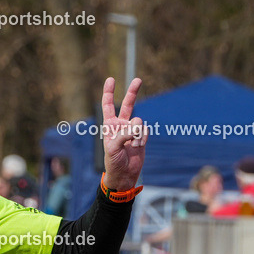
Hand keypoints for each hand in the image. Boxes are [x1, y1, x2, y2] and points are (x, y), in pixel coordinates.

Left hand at [100, 77, 145, 191]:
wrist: (124, 174)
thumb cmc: (113, 161)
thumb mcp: (114, 148)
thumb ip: (124, 134)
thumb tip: (137, 125)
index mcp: (109, 125)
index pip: (108, 106)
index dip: (109, 92)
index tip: (111, 79)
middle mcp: (120, 125)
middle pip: (128, 104)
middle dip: (133, 92)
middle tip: (138, 79)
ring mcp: (132, 130)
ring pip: (139, 122)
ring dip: (137, 134)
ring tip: (132, 145)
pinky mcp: (141, 136)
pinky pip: (145, 131)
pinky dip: (143, 139)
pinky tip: (138, 147)